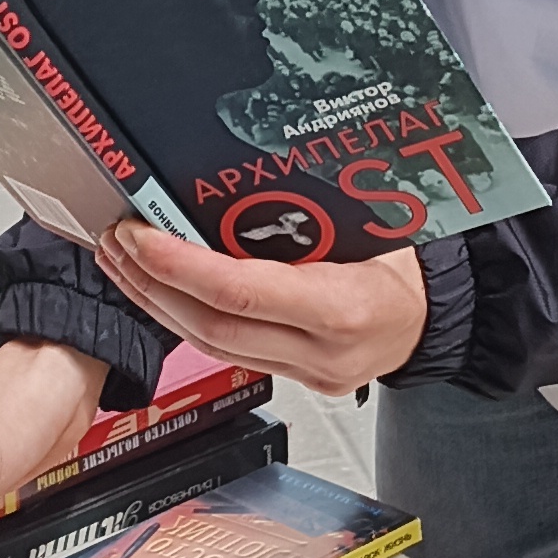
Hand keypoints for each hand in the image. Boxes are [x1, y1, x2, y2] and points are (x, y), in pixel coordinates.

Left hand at [96, 224, 424, 399]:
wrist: (437, 316)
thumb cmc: (408, 263)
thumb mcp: (370, 224)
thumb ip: (308, 212)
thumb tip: (236, 175)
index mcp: (344, 307)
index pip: (242, 292)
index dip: (181, 265)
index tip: (141, 237)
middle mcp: (323, 351)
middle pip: (214, 326)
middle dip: (155, 284)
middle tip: (119, 242)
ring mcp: (309, 374)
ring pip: (212, 347)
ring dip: (159, 304)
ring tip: (124, 265)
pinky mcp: (298, 382)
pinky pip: (230, 353)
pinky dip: (188, 320)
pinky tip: (162, 292)